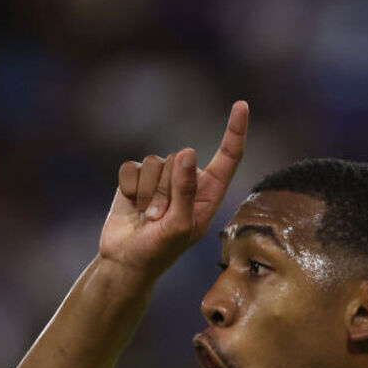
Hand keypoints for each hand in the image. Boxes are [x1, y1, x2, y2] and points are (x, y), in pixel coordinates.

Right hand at [98, 100, 248, 275]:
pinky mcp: (137, 178)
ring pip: (155, 161)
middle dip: (166, 189)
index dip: (234, 131)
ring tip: (147, 216)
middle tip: (160, 219)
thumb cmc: (160, 251)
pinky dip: (130, 187)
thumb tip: (188, 154)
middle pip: (180, 160)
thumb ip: (185, 191)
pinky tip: (131, 206)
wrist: (125, 262)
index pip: (228, 157)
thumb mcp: (179, 226)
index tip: (241, 105)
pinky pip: (132, 166)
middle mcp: (188, 181)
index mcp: (209, 194)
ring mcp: (162, 179)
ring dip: (148, 192)